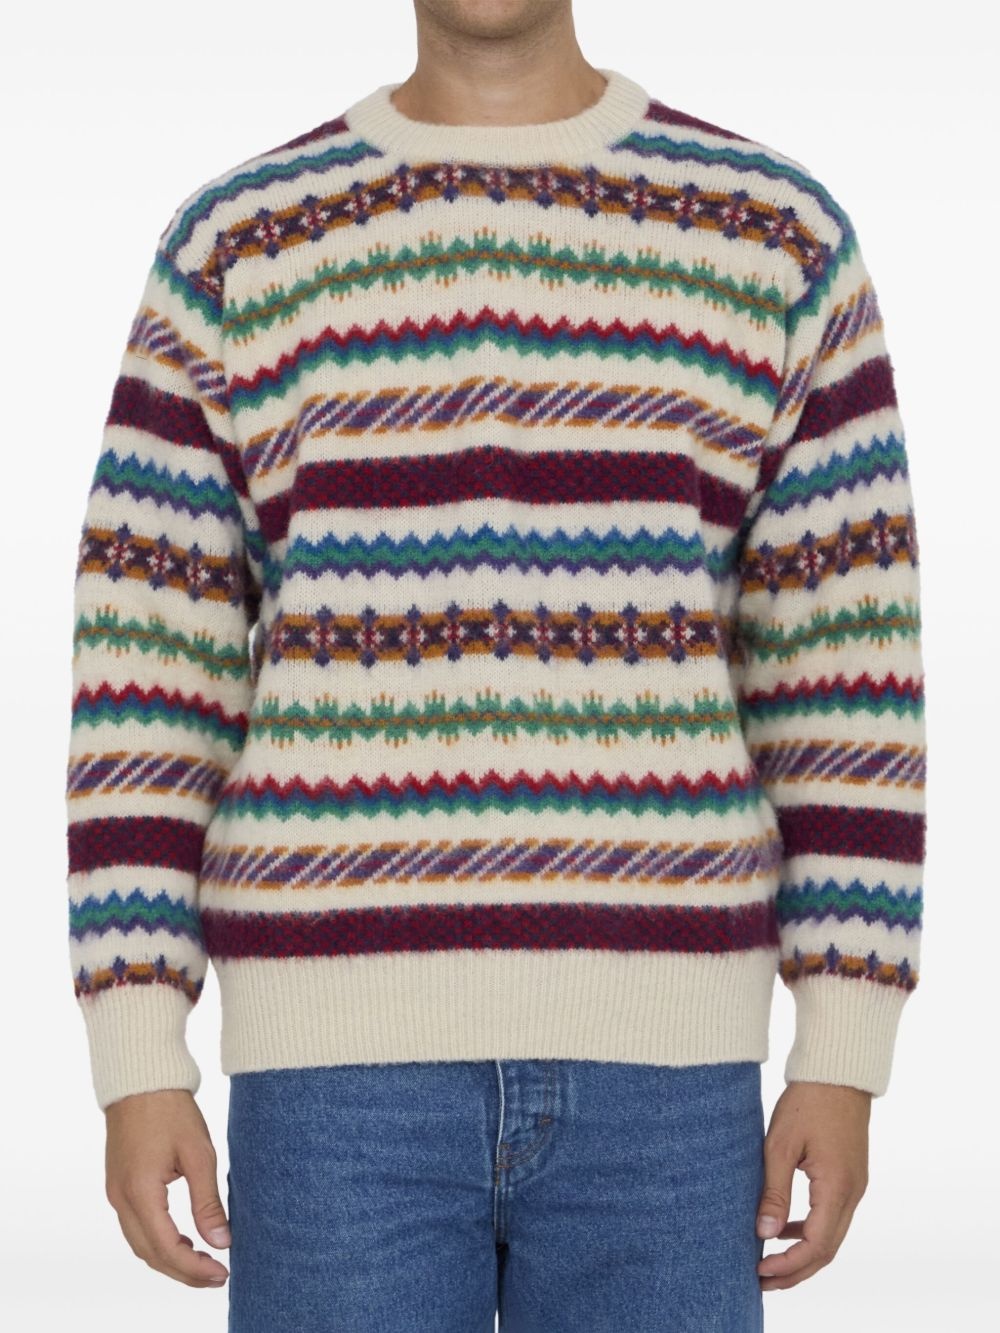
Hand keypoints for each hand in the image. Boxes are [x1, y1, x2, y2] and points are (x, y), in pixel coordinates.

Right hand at [104, 1088, 230, 1287]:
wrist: (141, 1080)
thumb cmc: (171, 1110)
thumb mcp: (199, 1153)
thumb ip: (207, 1202)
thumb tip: (222, 1241)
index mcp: (140, 1192)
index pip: (166, 1248)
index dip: (194, 1268)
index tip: (222, 1273)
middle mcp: (121, 1199)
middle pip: (150, 1254)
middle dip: (183, 1271)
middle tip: (217, 1276)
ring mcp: (116, 1193)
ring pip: (140, 1244)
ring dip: (170, 1259)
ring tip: (204, 1263)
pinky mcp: (119, 1185)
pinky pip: (136, 1227)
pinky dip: (159, 1242)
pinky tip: (183, 1241)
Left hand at [755, 1080, 870, 1289]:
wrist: (838, 1073)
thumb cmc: (807, 1102)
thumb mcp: (781, 1144)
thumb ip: (775, 1191)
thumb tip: (764, 1232)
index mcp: (837, 1187)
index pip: (816, 1245)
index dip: (788, 1265)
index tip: (760, 1271)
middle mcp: (852, 1193)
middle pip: (827, 1250)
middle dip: (795, 1271)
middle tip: (761, 1281)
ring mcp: (855, 1186)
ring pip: (831, 1236)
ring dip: (802, 1254)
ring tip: (768, 1262)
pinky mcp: (850, 1177)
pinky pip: (832, 1217)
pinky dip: (810, 1231)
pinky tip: (784, 1229)